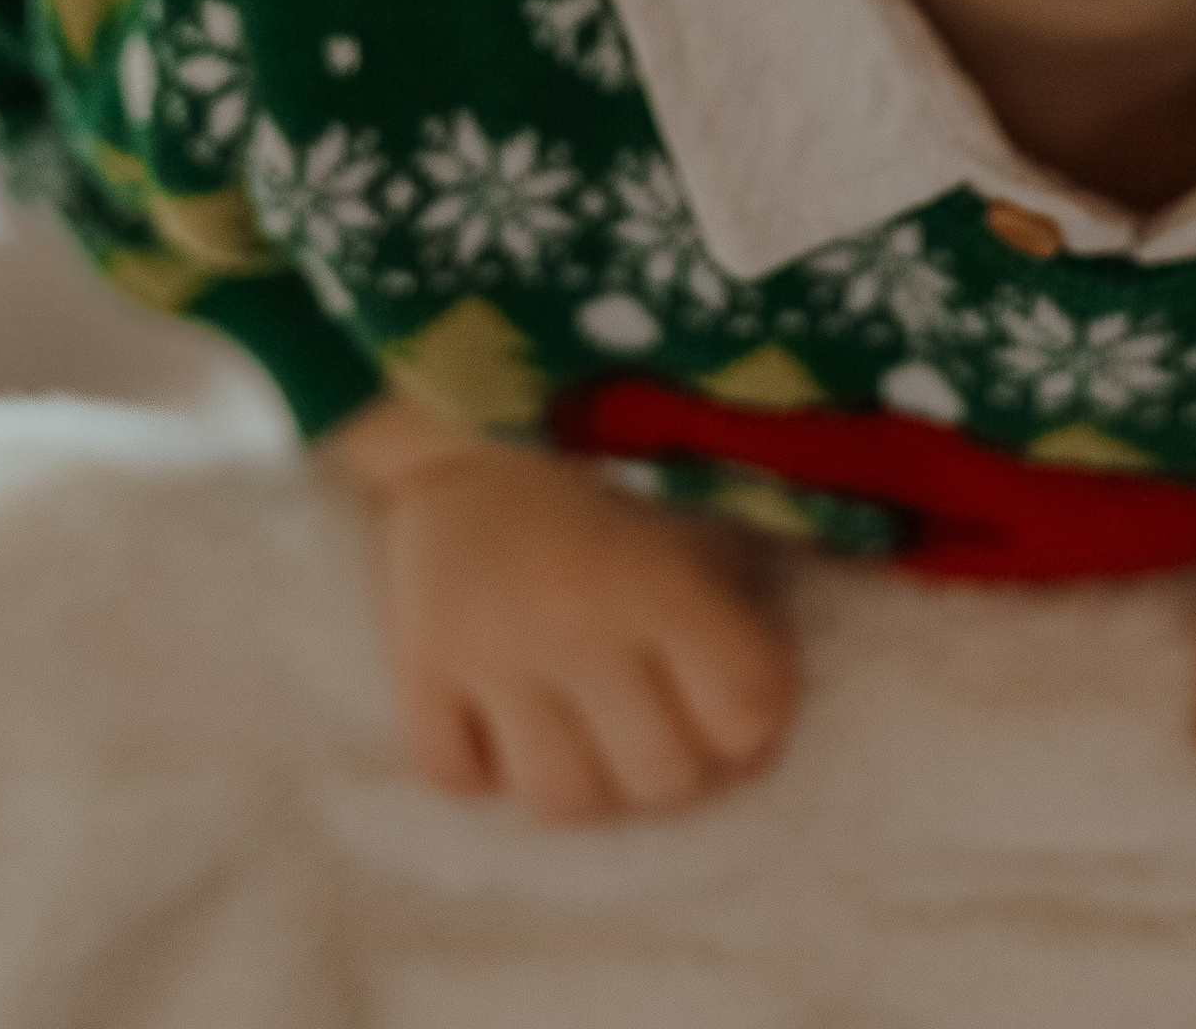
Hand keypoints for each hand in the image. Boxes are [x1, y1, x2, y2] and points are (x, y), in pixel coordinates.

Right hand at [329, 398, 796, 822]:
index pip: (744, 713)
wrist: (470, 394)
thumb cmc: (611, 451)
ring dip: (593, 776)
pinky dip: (488, 764)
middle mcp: (574, 624)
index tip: (743, 688)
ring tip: (597, 727)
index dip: (756, 713)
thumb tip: (779, 694)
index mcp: (658, 575)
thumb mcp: (695, 494)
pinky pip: (459, 776)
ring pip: (562, 800)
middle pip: (659, 777)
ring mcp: (487, 652)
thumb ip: (739, 584)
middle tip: (671, 713)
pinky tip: (511, 714)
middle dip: (681, 757)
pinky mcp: (416, 665)